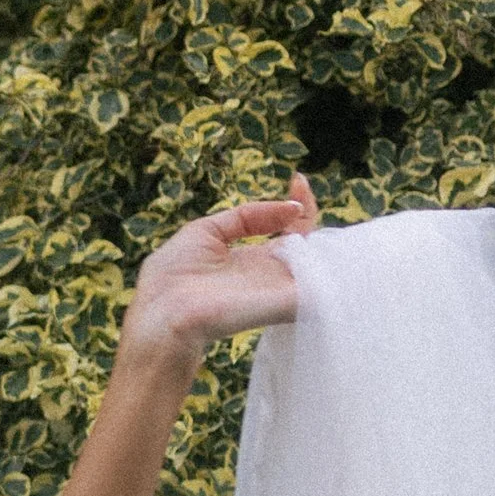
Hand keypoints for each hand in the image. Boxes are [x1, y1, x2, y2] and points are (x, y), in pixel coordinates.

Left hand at [122, 174, 319, 373]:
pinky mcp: (289, 304)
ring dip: (323, 234)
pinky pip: (323, 285)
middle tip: (301, 185)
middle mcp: (271, 276)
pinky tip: (321, 234)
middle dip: (309, 211)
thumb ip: (246, 216)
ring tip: (309, 204)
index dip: (297, 205)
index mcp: (253, 260)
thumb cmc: (173, 278)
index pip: (287, 231)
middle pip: (307, 244)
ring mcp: (282, 291)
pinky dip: (330, 261)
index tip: (298, 180)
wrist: (164, 316)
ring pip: (320, 261)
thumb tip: (289, 208)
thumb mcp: (206, 231)